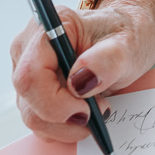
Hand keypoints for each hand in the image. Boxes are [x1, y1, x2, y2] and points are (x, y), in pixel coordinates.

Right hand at [9, 0, 154, 142]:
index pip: (31, 75)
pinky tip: (85, 111)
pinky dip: (64, 126)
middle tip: (100, 110)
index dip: (55, 102)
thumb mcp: (128, 46)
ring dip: (66, 125)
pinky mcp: (32, 91)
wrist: (126, 40)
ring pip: (31, 115)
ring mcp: (27, 70)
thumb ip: (107, 61)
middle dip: (65, 117)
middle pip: (28, 98)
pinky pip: (39, 120)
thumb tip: (79, 83)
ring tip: (97, 108)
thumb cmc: (126, 36)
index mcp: (47, 28)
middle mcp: (28, 48)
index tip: (86, 110)